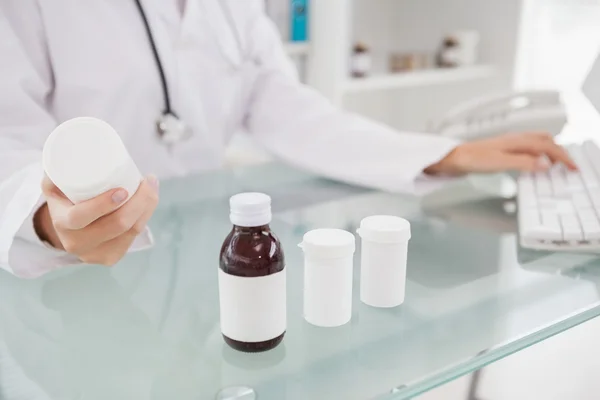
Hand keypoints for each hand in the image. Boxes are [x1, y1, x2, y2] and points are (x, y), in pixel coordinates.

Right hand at [34, 175, 158, 265]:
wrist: (66, 228)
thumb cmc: (64, 198)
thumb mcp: (54, 184)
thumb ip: (57, 169)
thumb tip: (66, 153)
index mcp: (62, 224)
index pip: (81, 217)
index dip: (104, 204)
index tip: (123, 189)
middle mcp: (77, 243)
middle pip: (117, 225)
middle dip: (141, 202)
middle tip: (148, 180)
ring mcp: (96, 254)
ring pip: (132, 231)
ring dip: (148, 206)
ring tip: (152, 185)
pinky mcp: (112, 257)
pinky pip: (134, 238)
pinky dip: (145, 217)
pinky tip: (150, 203)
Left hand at [425, 132, 577, 175]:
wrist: (452, 158)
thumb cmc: (471, 159)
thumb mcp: (500, 163)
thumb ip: (524, 163)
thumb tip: (545, 164)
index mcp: (517, 141)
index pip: (548, 146)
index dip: (563, 157)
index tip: (573, 168)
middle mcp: (514, 139)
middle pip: (545, 140)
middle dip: (560, 151)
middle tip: (568, 166)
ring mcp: (508, 143)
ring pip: (536, 142)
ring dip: (549, 151)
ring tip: (555, 164)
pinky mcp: (501, 149)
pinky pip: (527, 148)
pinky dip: (537, 154)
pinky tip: (532, 163)